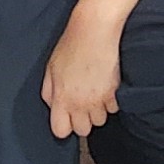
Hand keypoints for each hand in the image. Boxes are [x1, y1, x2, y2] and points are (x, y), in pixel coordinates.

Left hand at [41, 10, 122, 138]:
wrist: (94, 31)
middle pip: (83, 131)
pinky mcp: (114, 93)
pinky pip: (113, 108)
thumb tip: (53, 105)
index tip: (66, 117)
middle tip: (81, 104)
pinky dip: (111, 101)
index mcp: (61, 98)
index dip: (63, 125)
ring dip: (97, 110)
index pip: (60, 131)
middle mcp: (80, 103)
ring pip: (100, 121)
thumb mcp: (50, 68)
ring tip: (94, 93)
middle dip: (82, 120)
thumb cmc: (71, 45)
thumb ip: (49, 91)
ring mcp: (98, 100)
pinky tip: (105, 87)